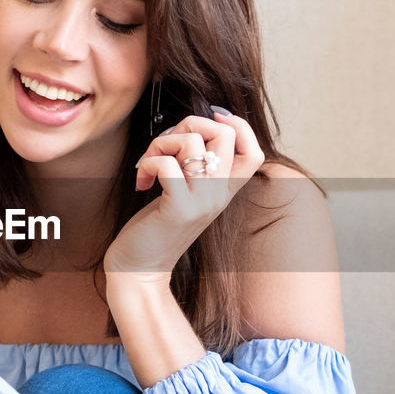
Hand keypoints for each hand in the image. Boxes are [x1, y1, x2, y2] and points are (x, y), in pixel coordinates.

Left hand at [104, 109, 264, 279]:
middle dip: (188, 124)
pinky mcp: (178, 208)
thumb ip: (196, 167)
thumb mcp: (186, 193)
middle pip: (224, 134)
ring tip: (148, 164)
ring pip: (192, 142)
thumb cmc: (157, 226)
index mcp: (225, 190)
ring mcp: (201, 202)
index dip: (237, 125)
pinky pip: (166, 164)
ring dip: (161, 143)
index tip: (207, 124)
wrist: (139, 269)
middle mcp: (219, 195)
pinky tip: (142, 180)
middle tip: (166, 146)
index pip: (254, 151)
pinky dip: (148, 162)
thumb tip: (191, 128)